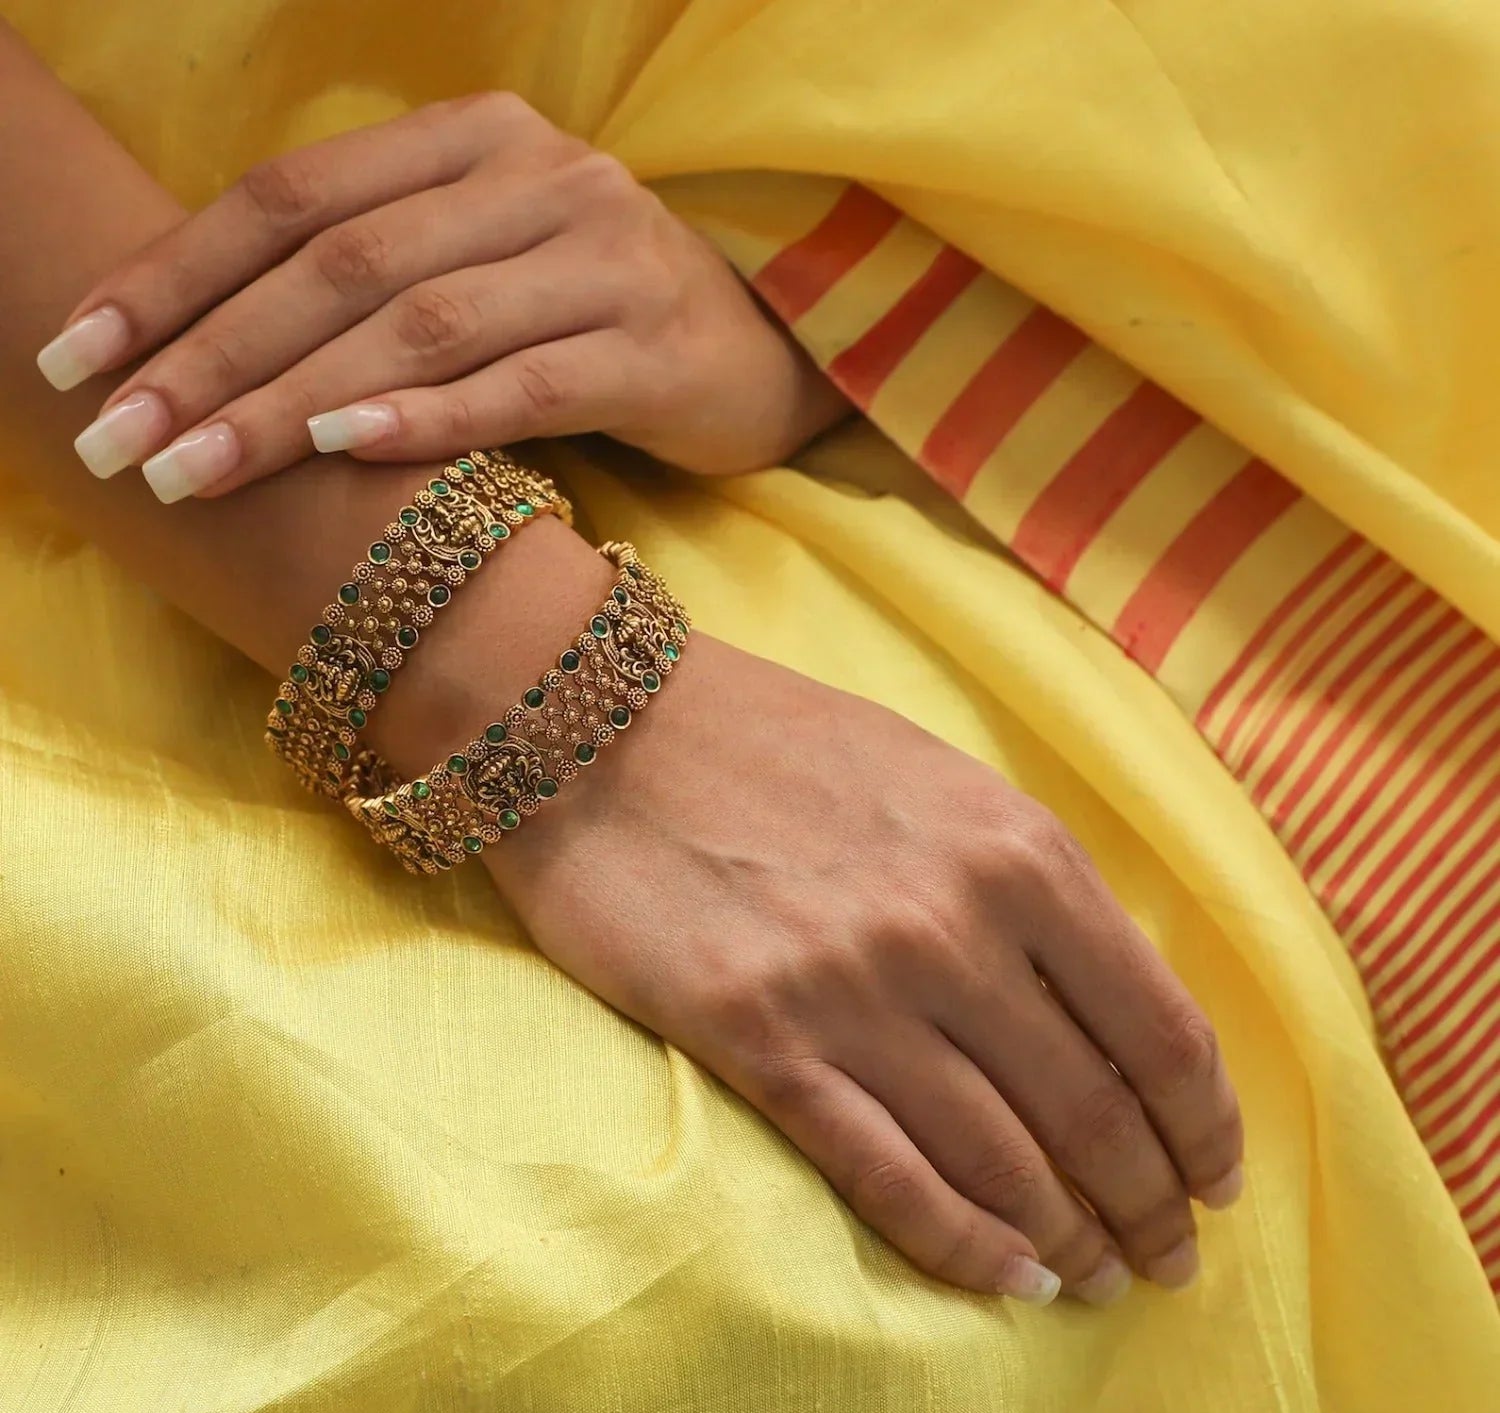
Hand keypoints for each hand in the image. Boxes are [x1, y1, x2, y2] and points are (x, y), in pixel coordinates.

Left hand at [43, 92, 851, 501]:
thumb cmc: (600, 319)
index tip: (80, 355)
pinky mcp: (655, 346)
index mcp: (476, 139)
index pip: (295, 194)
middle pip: (343, 263)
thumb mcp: (488, 266)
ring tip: (199, 470)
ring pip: (421, 325)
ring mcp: (605, 255)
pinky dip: (430, 415)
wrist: (771, 354)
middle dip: (212, 355)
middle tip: (120, 440)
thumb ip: (378, 275)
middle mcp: (539, 176)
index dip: (176, 273)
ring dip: (294, 402)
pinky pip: (525, 382)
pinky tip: (350, 451)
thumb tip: (208, 349)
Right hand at [485, 636, 1244, 1306]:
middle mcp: (954, 928)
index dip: (1207, 1129)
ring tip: (1093, 1280)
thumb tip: (1106, 1003)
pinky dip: (963, 1246)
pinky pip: (888, 1177)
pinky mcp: (762, 1041)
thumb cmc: (781, 743)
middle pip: (1096, 1113)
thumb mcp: (940, 779)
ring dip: (1069, 1241)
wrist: (607, 727)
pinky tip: (1006, 1281)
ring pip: (1004, 1160)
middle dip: (1150, 1207)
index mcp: (1017, 852)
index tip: (1217, 1181)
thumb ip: (1030, 880)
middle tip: (1167, 1261)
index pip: (1160, 1030)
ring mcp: (855, 991)